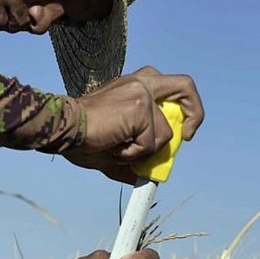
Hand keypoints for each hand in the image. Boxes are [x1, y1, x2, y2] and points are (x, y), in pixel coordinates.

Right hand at [74, 65, 203, 164]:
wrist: (64, 130)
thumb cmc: (82, 137)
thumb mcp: (117, 143)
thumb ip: (137, 152)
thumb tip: (148, 175)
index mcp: (134, 85)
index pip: (170, 87)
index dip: (183, 108)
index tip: (182, 130)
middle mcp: (140, 82)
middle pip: (185, 86)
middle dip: (195, 112)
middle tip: (188, 135)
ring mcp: (141, 93)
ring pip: (164, 133)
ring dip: (144, 151)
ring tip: (118, 148)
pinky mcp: (140, 108)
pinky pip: (151, 144)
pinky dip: (134, 154)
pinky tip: (114, 147)